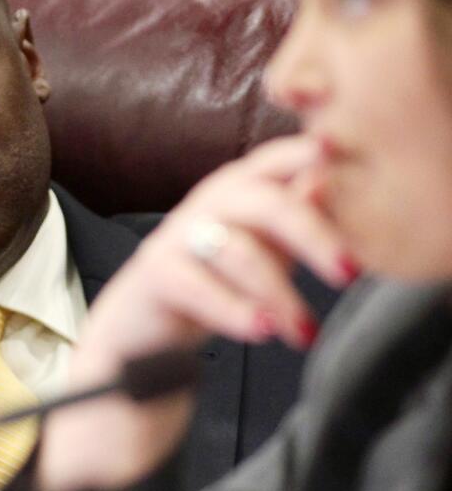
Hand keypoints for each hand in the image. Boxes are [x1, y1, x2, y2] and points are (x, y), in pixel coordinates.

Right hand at [38, 135, 355, 490]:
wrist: (142, 338)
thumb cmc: (212, 287)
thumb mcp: (268, 250)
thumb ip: (301, 219)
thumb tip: (334, 184)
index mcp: (240, 188)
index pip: (278, 159)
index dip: (307, 153)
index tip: (338, 155)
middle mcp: (207, 203)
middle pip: (264, 200)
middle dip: (312, 234)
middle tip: (347, 272)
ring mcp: (177, 236)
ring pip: (237, 249)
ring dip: (279, 294)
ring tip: (304, 332)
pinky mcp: (156, 274)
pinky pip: (198, 285)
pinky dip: (234, 309)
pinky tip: (262, 331)